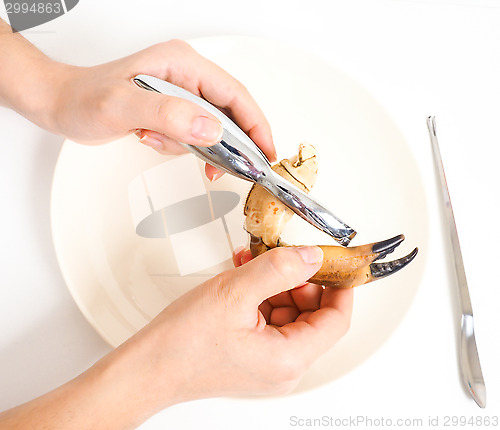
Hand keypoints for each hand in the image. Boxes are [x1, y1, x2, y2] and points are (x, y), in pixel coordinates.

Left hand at [0, 23, 275, 179]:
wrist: (63, 104)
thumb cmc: (85, 98)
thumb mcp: (123, 106)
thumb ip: (168, 114)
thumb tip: (212, 129)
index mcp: (181, 64)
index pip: (234, 95)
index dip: (256, 125)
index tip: (266, 153)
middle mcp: (185, 75)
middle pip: (230, 112)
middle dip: (233, 143)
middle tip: (235, 168)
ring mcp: (180, 93)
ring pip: (213, 126)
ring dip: (197, 146)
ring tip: (164, 145)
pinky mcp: (173, 109)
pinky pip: (194, 133)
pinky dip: (182, 146)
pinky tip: (154, 140)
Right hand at [109, 246, 352, 414]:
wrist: (148, 367)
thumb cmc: (182, 343)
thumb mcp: (235, 292)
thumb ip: (279, 269)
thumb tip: (311, 258)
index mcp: (289, 358)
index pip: (337, 319)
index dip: (339, 285)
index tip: (333, 261)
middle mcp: (284, 367)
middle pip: (313, 315)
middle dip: (299, 280)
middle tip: (283, 257)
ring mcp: (268, 363)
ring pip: (290, 314)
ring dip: (276, 285)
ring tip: (254, 265)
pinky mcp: (253, 357)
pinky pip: (270, 320)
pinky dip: (262, 296)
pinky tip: (245, 279)